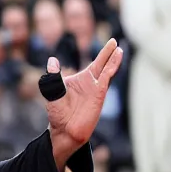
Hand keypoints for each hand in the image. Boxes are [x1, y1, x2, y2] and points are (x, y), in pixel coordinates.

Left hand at [45, 39, 123, 168]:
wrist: (64, 130)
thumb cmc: (58, 114)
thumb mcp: (52, 91)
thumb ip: (52, 76)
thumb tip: (52, 61)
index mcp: (81, 80)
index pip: (94, 63)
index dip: (102, 54)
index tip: (108, 44)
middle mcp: (90, 83)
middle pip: (102, 63)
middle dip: (108, 53)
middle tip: (114, 40)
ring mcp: (96, 89)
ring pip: (106, 70)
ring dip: (112, 60)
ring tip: (118, 49)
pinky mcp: (99, 95)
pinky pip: (106, 79)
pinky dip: (111, 68)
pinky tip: (115, 60)